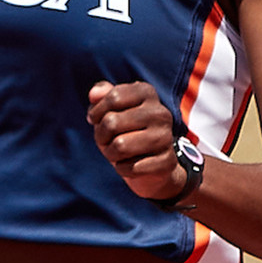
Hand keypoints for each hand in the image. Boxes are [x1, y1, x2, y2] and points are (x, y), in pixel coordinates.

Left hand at [86, 81, 186, 200]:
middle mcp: (161, 113)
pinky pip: (130, 167)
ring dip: (110, 153)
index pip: (113, 97)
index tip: (99, 119)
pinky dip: (123, 169)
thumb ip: (101, 94)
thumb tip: (94, 94)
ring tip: (118, 152)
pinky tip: (131, 165)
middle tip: (108, 140)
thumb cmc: (122, 131)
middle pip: (112, 122)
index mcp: (147, 93)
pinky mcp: (167, 161)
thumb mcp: (108, 109)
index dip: (97, 112)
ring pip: (120, 145)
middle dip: (101, 135)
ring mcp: (166, 137)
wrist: (148, 165)